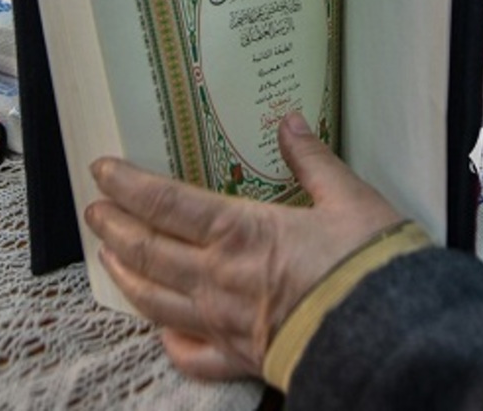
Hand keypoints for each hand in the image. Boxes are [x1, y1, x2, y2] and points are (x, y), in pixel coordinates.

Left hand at [84, 111, 402, 380]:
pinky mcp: (238, 359)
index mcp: (239, 232)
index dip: (126, 184)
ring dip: (125, 275)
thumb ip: (312, 161)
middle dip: (113, 226)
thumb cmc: (370, 266)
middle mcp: (217, 278)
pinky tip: (161, 329)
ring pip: (153, 300)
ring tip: (108, 257)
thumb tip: (290, 123)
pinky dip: (168, 339)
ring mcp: (222, 323)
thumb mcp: (348, 198)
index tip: (101, 170)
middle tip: (93, 210)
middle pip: (146, 249)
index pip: (164, 203)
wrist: (389, 338)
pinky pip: (189, 354)